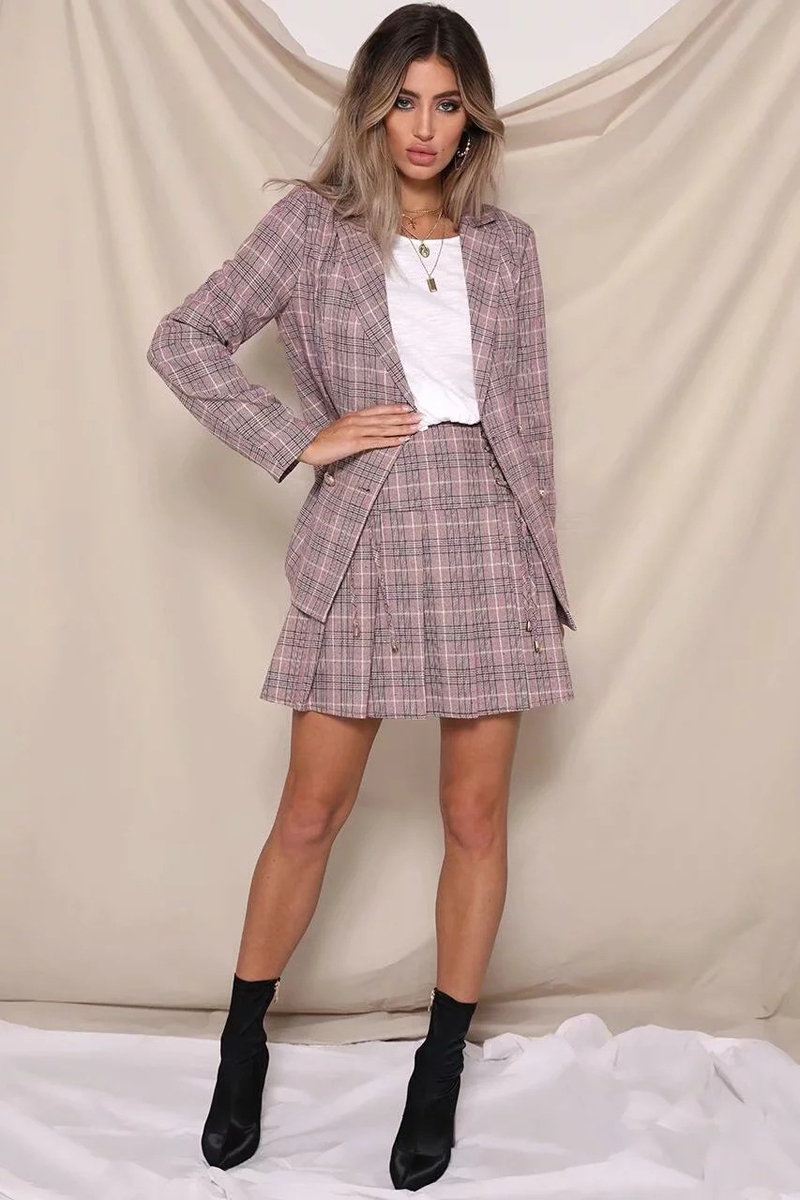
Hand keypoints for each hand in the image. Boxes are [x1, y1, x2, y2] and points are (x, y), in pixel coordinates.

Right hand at [299, 404, 422, 467]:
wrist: (309, 446)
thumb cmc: (324, 441)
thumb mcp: (341, 429)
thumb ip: (354, 426)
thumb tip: (367, 429)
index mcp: (353, 416)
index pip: (378, 410)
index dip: (394, 408)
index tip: (408, 408)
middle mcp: (356, 420)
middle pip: (384, 418)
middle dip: (404, 418)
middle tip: (420, 417)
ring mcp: (356, 431)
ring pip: (383, 428)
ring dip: (401, 428)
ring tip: (415, 428)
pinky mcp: (354, 443)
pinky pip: (376, 441)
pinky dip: (391, 440)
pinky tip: (402, 441)